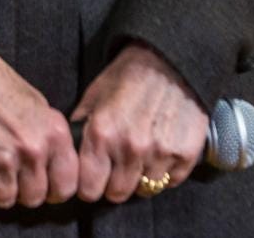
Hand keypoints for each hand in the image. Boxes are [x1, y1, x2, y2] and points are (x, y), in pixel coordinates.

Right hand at [0, 40, 77, 208]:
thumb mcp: (37, 105)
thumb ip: (48, 138)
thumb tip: (54, 164)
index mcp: (53, 133)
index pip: (66, 185)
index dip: (54, 189)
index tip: (46, 187)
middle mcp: (32, 150)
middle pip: (35, 198)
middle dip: (22, 190)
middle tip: (11, 173)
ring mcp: (3, 161)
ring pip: (7, 200)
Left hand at [72, 41, 207, 202]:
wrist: (170, 60)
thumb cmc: (128, 75)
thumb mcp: (94, 94)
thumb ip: (81, 126)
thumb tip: (68, 152)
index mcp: (101, 133)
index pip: (89, 188)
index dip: (89, 185)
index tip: (93, 179)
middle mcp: (130, 148)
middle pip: (117, 194)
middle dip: (114, 183)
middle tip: (118, 167)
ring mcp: (160, 153)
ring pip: (145, 190)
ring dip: (141, 178)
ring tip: (141, 156)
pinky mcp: (185, 155)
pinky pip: (170, 181)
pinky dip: (165, 172)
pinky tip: (161, 151)